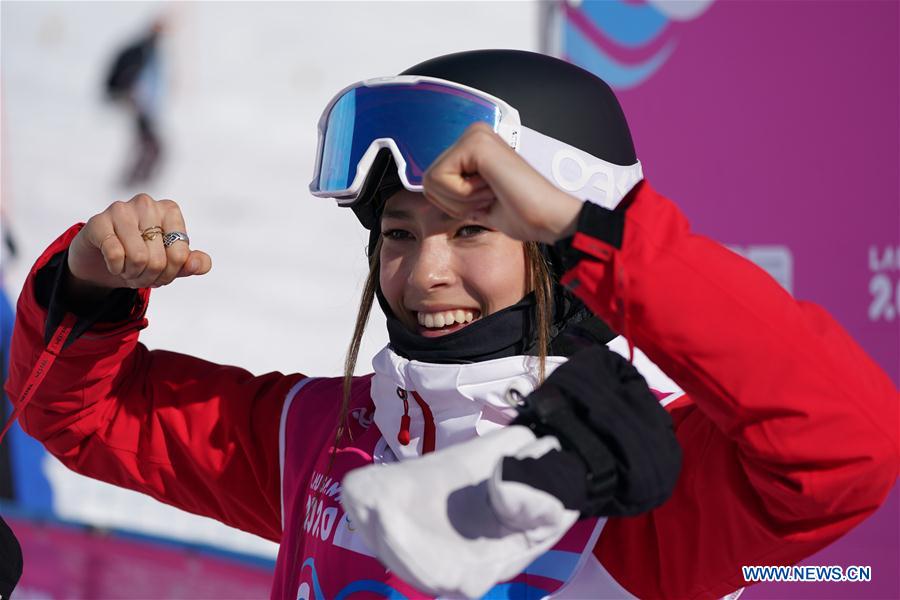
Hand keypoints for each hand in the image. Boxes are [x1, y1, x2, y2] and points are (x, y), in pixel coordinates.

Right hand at [67, 194, 210, 294]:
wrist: (101, 257)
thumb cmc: (142, 255)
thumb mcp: (171, 262)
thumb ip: (192, 263)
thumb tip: (200, 265)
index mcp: (170, 210)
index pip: (180, 255)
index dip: (171, 274)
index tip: (162, 274)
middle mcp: (147, 204)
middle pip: (159, 260)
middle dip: (150, 277)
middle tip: (141, 274)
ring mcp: (121, 209)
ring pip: (138, 258)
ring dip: (133, 275)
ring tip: (129, 270)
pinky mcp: (98, 222)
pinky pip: (115, 255)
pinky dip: (116, 269)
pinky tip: (114, 264)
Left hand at [422, 122, 582, 243]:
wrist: (547, 217)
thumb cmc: (520, 213)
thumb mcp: (476, 201)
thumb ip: (455, 191)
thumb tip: (428, 188)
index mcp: (474, 146)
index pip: (432, 180)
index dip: (452, 204)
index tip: (485, 201)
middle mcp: (474, 133)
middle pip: (427, 180)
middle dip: (454, 202)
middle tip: (489, 198)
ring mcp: (475, 135)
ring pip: (431, 180)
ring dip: (461, 200)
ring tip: (492, 192)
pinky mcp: (475, 143)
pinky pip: (441, 178)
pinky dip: (463, 195)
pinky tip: (491, 188)